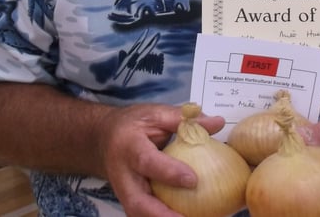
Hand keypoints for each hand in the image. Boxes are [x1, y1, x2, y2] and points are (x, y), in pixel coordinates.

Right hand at [96, 103, 224, 216]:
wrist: (102, 139)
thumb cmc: (132, 125)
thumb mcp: (155, 114)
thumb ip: (184, 120)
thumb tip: (217, 123)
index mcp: (129, 146)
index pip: (147, 162)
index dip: (168, 172)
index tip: (193, 180)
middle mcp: (123, 174)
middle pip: (136, 202)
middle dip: (161, 215)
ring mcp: (124, 192)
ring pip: (138, 214)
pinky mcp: (130, 202)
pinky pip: (144, 215)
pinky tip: (185, 216)